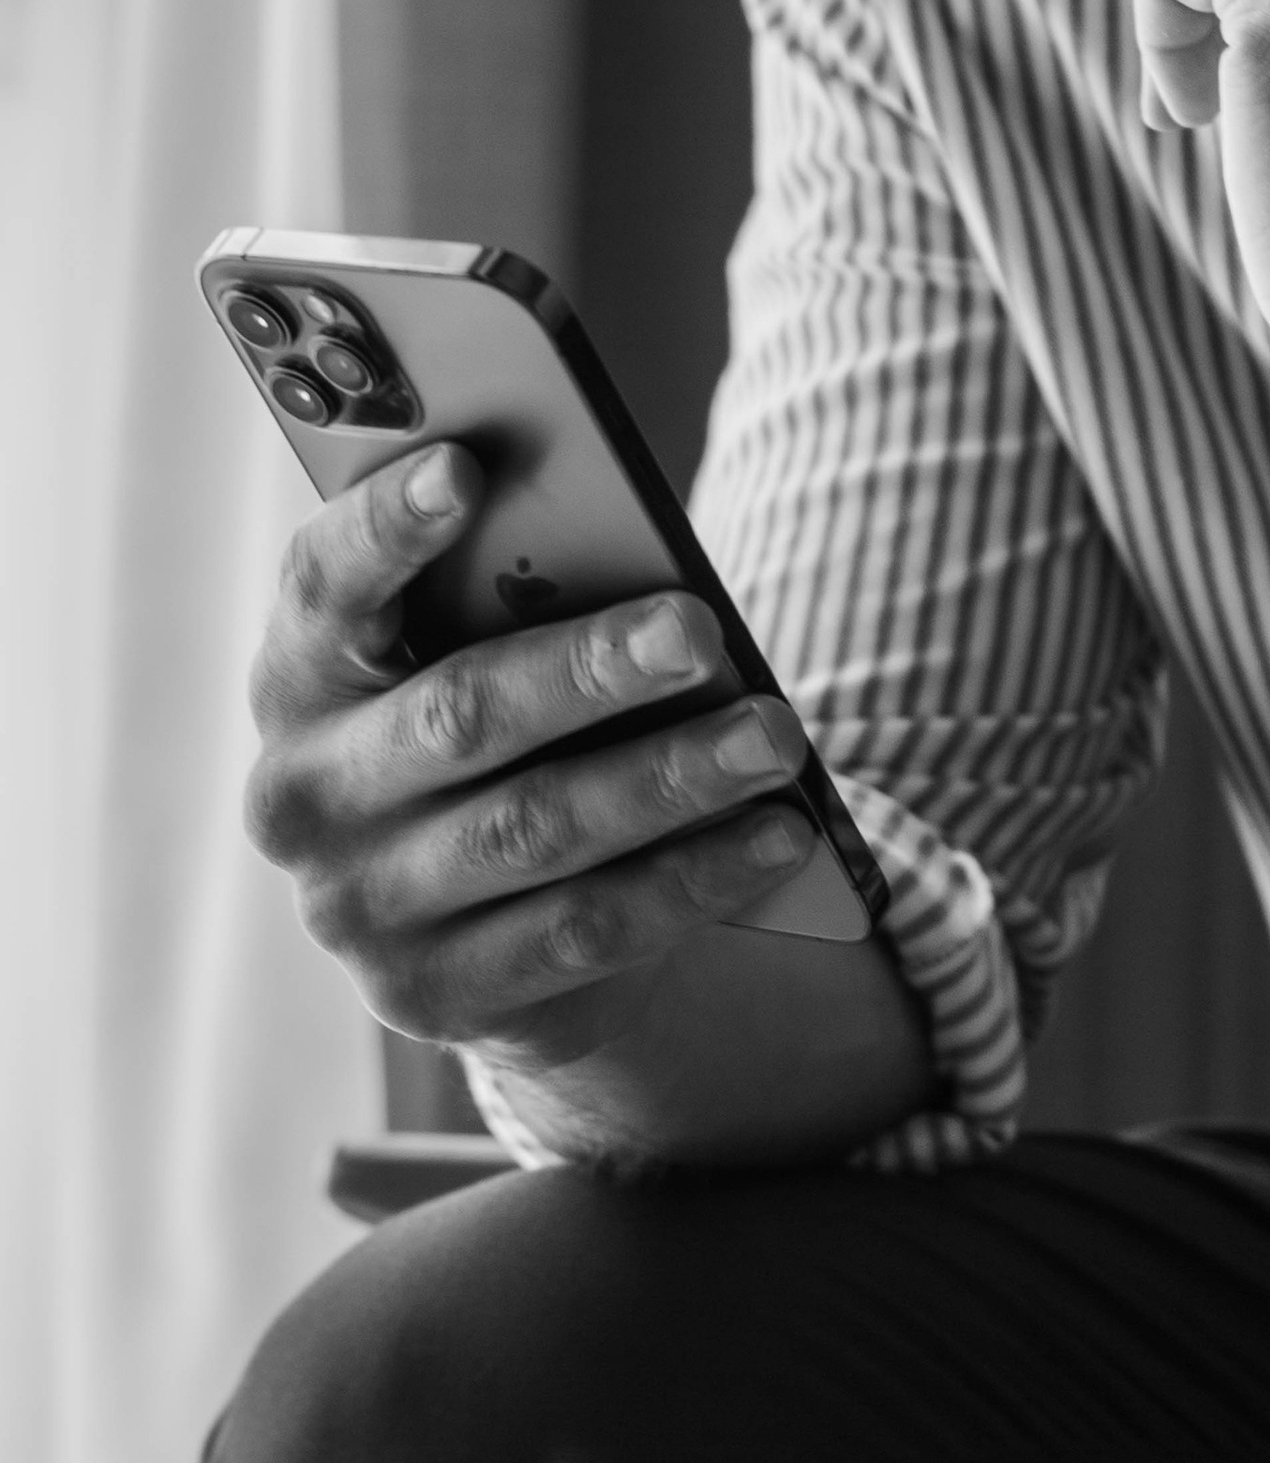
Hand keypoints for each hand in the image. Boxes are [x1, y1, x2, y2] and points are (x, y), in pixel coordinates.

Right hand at [245, 442, 819, 1074]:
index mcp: (300, 672)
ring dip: (669, 777)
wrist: (486, 922)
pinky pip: (581, 930)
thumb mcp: (484, 652)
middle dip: (589, 669)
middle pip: (458, 713)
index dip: (385, 527)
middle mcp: (304, 793)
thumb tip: (635, 566)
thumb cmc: (505, 725)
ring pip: (533, 829)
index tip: (464, 468)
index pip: (323, 584)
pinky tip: (776, 833)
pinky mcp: (434, 994)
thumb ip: (514, 597)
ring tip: (775, 735)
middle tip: (700, 632)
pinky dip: (691, 878)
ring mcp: (359, 907)